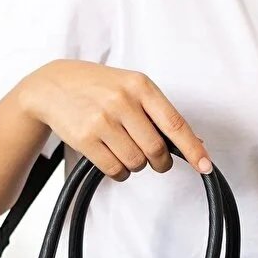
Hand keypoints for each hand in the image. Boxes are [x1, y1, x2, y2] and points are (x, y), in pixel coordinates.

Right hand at [18, 59, 211, 181]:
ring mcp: (102, 120)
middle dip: (159, 162)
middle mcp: (122, 101)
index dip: (193, 149)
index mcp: (140, 85)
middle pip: (156, 150)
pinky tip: (112, 157)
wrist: (52, 86)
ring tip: (124, 150)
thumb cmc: (97, 87)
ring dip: (136, 166)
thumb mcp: (130, 87)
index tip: (205, 167)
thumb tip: (195, 142)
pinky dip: (119, 172)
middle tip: (155, 160)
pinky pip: (115, 170)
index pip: (174, 123)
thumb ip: (159, 113)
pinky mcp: (85, 139)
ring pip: (136, 163)